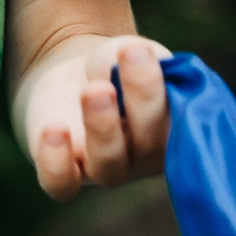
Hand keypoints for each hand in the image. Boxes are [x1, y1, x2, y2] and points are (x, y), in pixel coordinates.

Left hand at [13, 34, 172, 199]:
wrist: (73, 76)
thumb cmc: (116, 66)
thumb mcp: (131, 53)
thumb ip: (144, 58)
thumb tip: (142, 57)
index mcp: (173, 131)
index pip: (182, 124)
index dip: (162, 91)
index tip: (144, 51)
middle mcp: (144, 159)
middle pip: (150, 146)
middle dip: (140, 101)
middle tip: (126, 61)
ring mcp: (104, 170)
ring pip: (108, 166)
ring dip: (103, 128)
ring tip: (93, 89)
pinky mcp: (64, 173)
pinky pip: (62, 184)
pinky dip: (57, 162)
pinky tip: (53, 128)